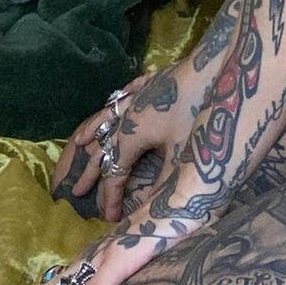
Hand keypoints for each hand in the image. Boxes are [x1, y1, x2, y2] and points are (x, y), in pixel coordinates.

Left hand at [22, 165, 215, 284]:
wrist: (196, 183)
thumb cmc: (186, 203)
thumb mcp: (165, 230)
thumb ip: (150, 244)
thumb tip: (147, 251)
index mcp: (117, 239)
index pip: (83, 266)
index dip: (63, 284)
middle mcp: (108, 244)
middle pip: (68, 276)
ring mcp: (114, 249)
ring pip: (73, 284)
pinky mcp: (124, 255)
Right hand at [49, 63, 197, 224]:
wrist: (211, 65)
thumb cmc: (196, 110)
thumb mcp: (181, 152)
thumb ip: (164, 183)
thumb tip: (152, 212)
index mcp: (130, 135)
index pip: (114, 173)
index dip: (110, 198)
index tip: (108, 219)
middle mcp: (127, 114)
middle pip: (101, 147)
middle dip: (88, 171)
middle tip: (74, 192)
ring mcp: (139, 95)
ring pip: (107, 115)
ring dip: (92, 130)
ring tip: (79, 142)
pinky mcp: (154, 80)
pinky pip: (128, 91)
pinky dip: (118, 100)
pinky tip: (118, 98)